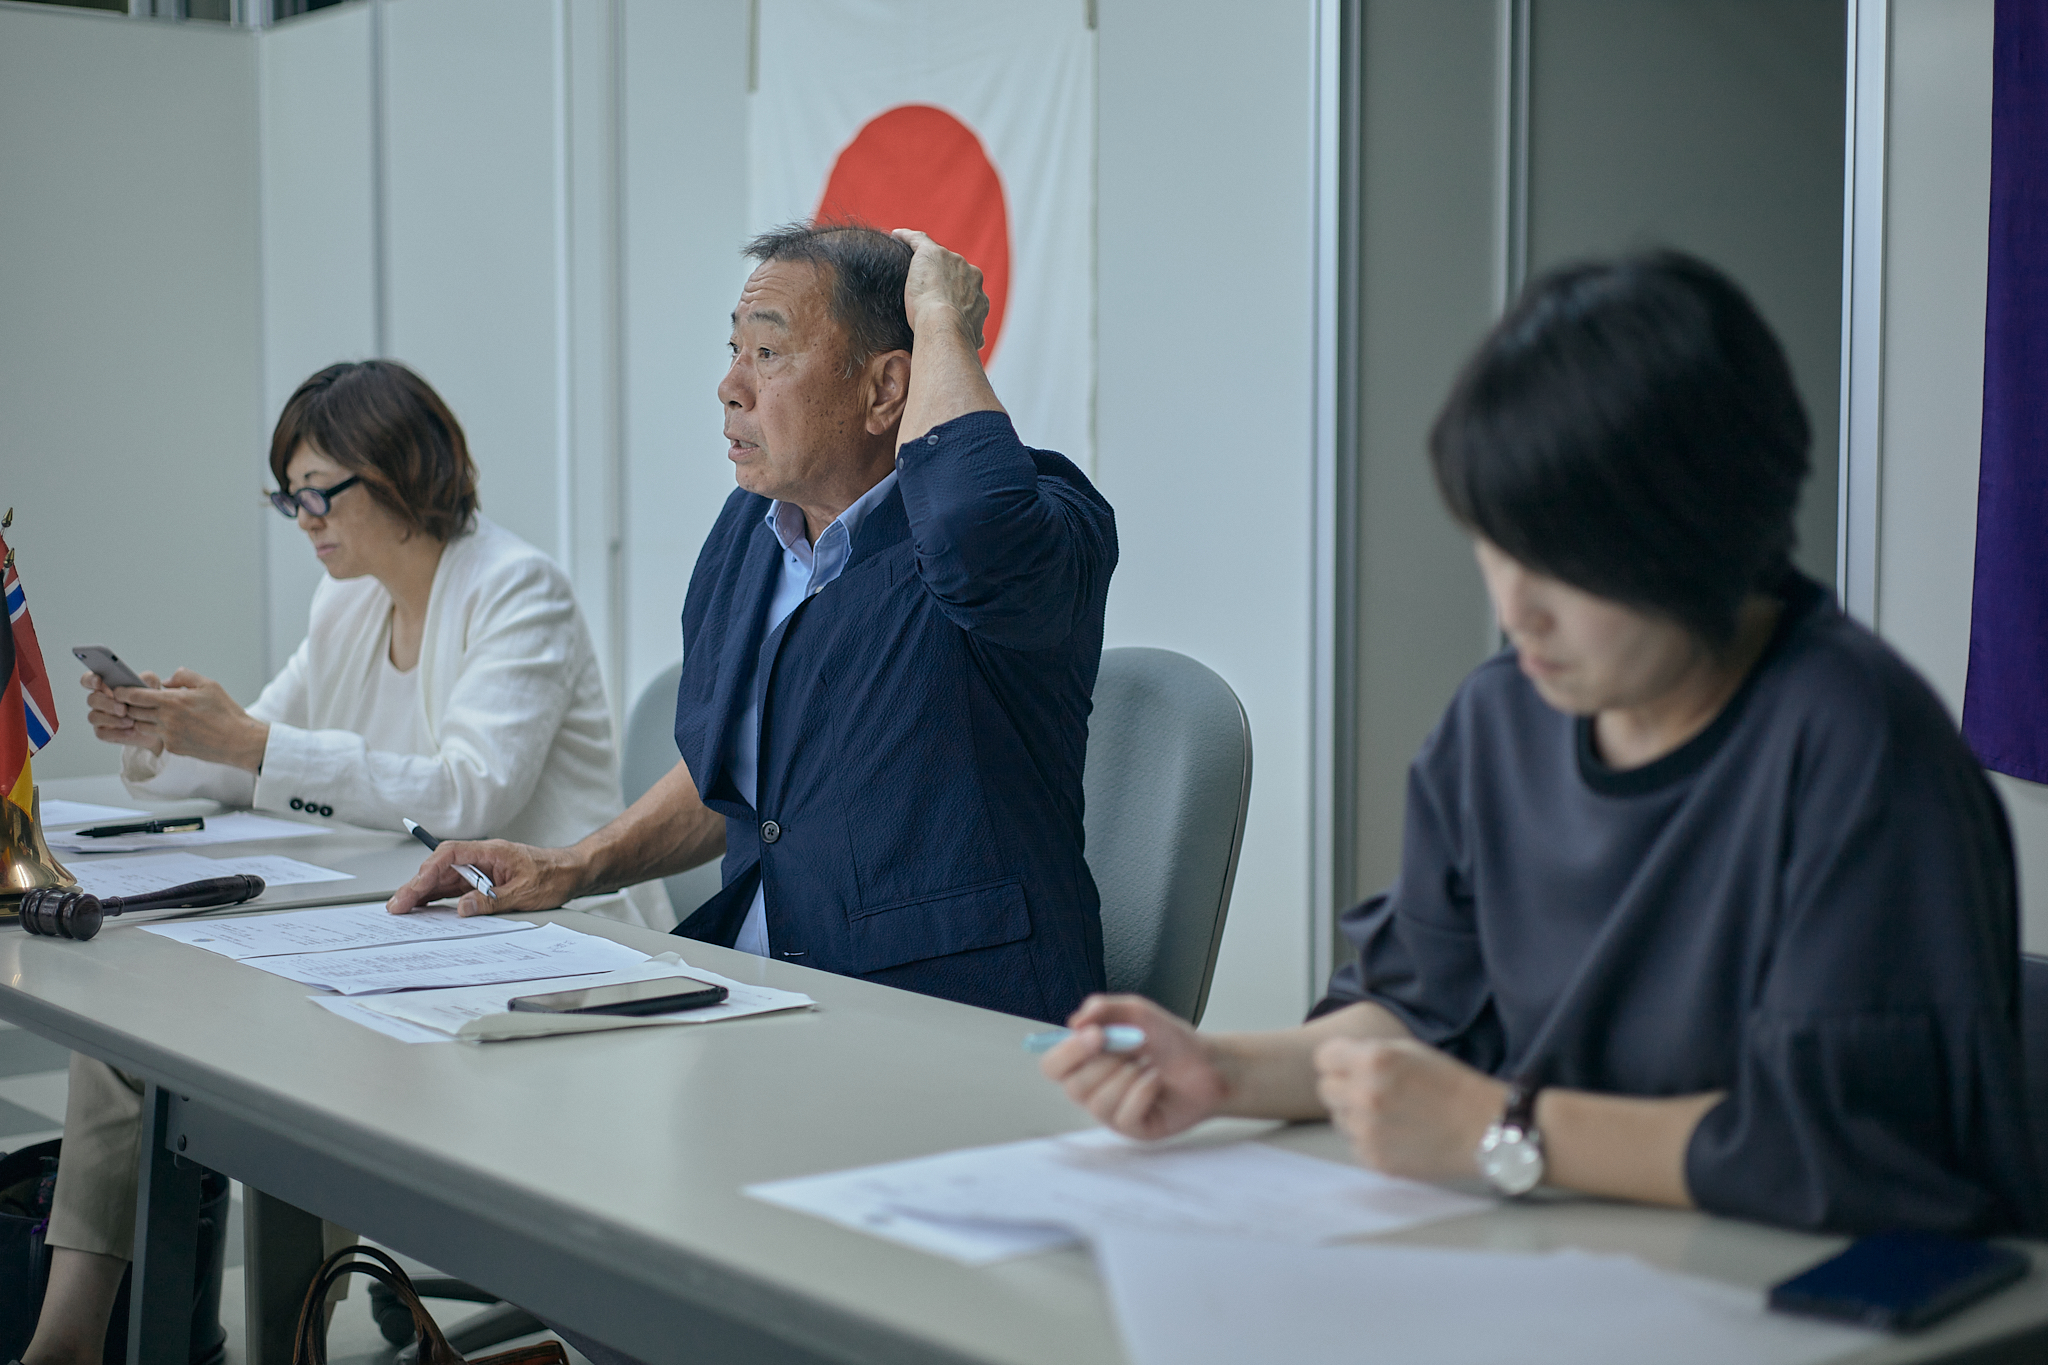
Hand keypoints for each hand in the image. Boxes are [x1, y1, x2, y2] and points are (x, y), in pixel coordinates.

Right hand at [82, 670, 163, 754]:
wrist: (156, 725)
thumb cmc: (149, 701)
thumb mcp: (152, 688)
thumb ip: (148, 678)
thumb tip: (142, 678)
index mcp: (106, 686)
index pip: (88, 680)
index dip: (90, 679)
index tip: (98, 681)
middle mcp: (99, 701)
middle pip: (92, 699)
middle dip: (107, 704)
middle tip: (123, 709)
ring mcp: (99, 717)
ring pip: (93, 717)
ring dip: (112, 719)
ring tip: (131, 721)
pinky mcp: (102, 732)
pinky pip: (101, 733)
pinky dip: (117, 733)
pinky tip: (131, 732)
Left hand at [111, 668, 267, 770]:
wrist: (239, 741)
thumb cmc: (226, 712)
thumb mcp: (209, 685)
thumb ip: (184, 676)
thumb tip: (167, 679)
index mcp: (173, 701)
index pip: (135, 695)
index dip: (122, 691)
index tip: (119, 689)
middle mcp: (166, 719)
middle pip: (132, 711)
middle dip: (129, 705)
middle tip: (131, 700)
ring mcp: (168, 735)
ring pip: (141, 726)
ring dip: (141, 719)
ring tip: (149, 713)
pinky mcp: (173, 747)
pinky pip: (157, 737)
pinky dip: (158, 731)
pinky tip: (170, 726)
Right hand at [387, 839, 582, 916]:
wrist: (573, 872)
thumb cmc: (554, 875)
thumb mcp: (525, 892)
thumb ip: (492, 900)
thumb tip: (462, 908)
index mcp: (491, 852)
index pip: (450, 855)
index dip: (428, 870)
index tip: (414, 888)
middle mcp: (482, 858)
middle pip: (441, 868)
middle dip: (417, 885)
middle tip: (397, 906)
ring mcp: (482, 870)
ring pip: (445, 879)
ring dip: (423, 893)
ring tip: (402, 910)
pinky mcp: (484, 882)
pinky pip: (455, 888)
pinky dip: (438, 898)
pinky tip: (425, 909)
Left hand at [892, 228, 989, 351]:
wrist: (944, 325)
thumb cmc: (955, 336)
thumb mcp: (973, 337)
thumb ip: (976, 335)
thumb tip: (981, 342)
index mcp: (979, 292)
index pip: (965, 286)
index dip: (953, 291)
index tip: (941, 298)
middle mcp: (969, 272)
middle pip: (953, 268)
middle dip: (942, 274)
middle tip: (924, 284)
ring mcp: (951, 260)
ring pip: (935, 255)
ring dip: (924, 257)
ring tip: (905, 261)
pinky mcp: (930, 252)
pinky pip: (917, 239)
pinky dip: (906, 237)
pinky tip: (896, 236)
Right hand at [1040, 994, 1227, 1140]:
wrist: (1206, 1064)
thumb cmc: (1170, 1041)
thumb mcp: (1136, 1012)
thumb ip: (1103, 1008)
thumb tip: (1076, 1022)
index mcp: (1086, 1060)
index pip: (1052, 1066)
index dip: (1068, 1052)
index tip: (1096, 1035)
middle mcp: (1093, 1088)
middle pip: (1072, 1087)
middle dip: (1106, 1064)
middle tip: (1132, 1048)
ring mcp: (1111, 1112)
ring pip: (1098, 1103)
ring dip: (1127, 1077)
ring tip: (1147, 1066)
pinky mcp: (1132, 1128)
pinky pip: (1125, 1115)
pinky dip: (1144, 1092)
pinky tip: (1156, 1081)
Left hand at [1312, 1038, 1506, 1181]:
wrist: (1483, 1128)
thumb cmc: (1450, 1085)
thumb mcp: (1409, 1051)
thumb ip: (1367, 1053)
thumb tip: (1333, 1061)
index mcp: (1373, 1061)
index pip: (1323, 1058)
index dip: (1338, 1061)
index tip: (1350, 1067)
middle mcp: (1364, 1094)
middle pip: (1325, 1089)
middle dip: (1344, 1088)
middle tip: (1373, 1091)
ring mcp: (1368, 1130)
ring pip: (1339, 1119)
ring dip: (1356, 1115)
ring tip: (1392, 1114)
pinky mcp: (1375, 1159)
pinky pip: (1354, 1144)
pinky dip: (1370, 1140)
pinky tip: (1398, 1134)